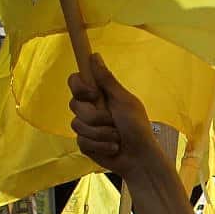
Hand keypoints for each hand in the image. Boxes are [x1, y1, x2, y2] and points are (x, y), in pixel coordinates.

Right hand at [68, 53, 157, 176]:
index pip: (75, 81)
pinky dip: (101, 145)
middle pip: (74, 104)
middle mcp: (90, 109)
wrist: (140, 157)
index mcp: (100, 95)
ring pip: (77, 124)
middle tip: (113, 120)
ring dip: (101, 133)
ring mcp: (86, 127)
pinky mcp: (85, 143)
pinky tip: (113, 148)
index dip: (80, 87)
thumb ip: (107, 81)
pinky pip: (82, 140)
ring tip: (117, 137)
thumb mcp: (124, 101)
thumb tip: (94, 55)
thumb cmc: (138, 127)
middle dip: (95, 116)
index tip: (93, 94)